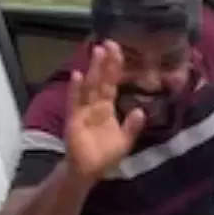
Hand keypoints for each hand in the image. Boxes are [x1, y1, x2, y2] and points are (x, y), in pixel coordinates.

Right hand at [64, 41, 144, 180]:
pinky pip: (75, 102)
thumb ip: (132, 126)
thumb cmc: (104, 155)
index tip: (118, 50)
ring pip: (89, 86)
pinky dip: (75, 89)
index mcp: (106, 108)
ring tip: (97, 52)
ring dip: (93, 70)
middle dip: (105, 62)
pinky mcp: (73, 120)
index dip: (115, 68)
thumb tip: (140, 110)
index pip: (111, 83)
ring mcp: (83, 111)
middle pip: (100, 80)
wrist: (88, 172)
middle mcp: (94, 105)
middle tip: (109, 42)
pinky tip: (78, 76)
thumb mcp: (125, 140)